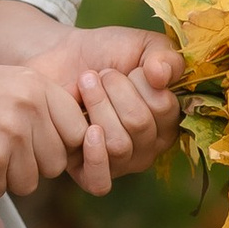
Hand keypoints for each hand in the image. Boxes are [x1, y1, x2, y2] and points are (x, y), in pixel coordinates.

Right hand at [0, 63, 95, 199]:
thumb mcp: (0, 87)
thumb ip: (39, 108)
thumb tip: (80, 145)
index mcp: (35, 82)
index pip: (76, 132)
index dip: (52, 147)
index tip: (26, 147)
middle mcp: (29, 102)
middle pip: (56, 162)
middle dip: (27, 166)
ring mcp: (11, 129)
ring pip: (31, 181)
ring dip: (2, 177)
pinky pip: (1, 190)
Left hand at [17, 25, 184, 195]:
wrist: (61, 57)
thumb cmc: (107, 53)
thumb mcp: (143, 45)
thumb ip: (164, 56)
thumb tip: (161, 76)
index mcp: (167, 120)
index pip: (165, 108)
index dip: (142, 82)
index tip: (128, 68)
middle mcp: (148, 146)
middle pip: (139, 125)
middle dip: (115, 90)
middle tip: (99, 75)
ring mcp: (119, 162)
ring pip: (117, 144)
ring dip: (97, 105)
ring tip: (85, 85)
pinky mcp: (86, 170)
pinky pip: (100, 182)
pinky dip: (95, 159)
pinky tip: (87, 131)